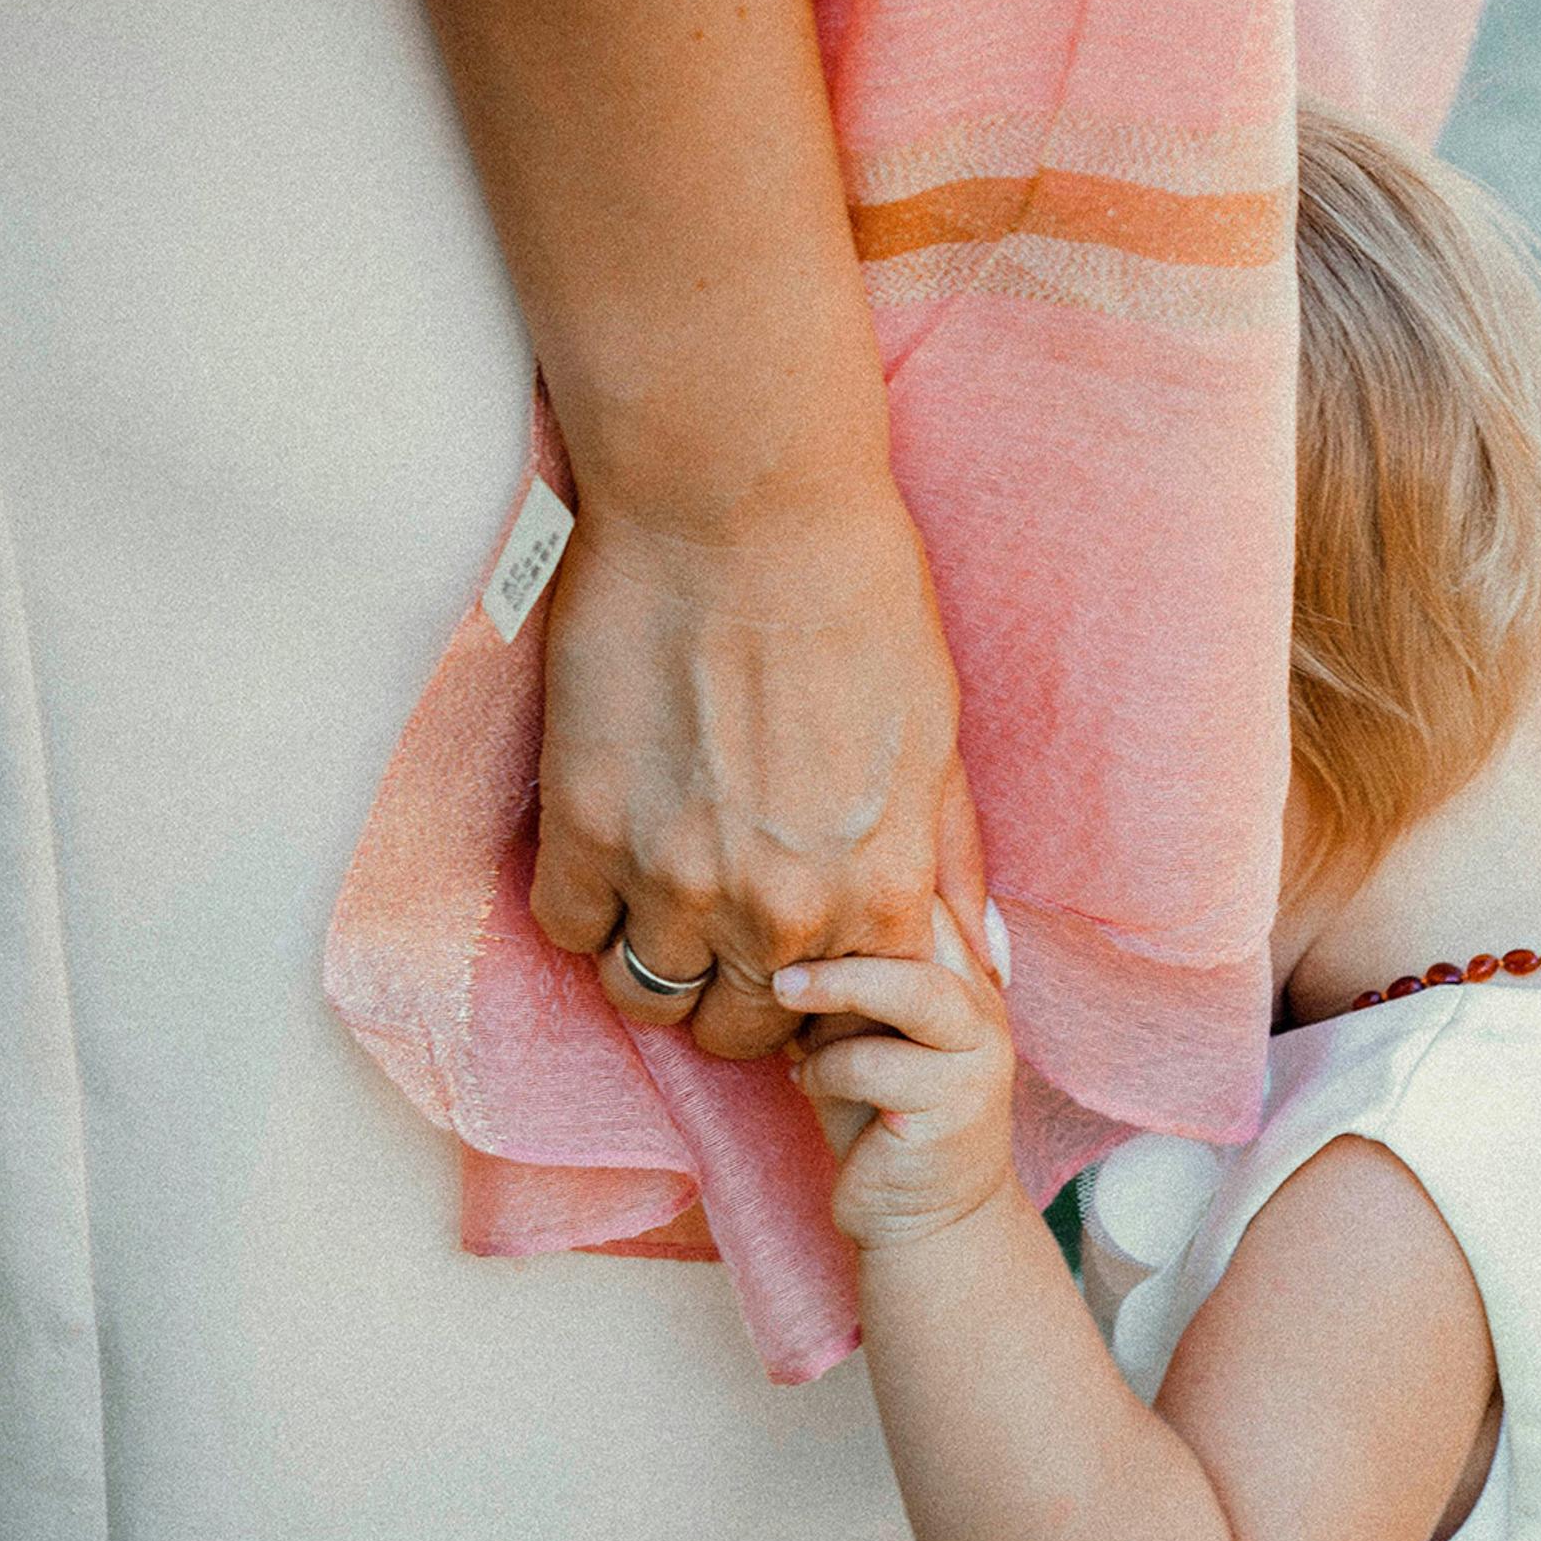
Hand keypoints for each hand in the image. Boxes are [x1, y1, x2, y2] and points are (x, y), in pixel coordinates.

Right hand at [528, 472, 988, 1058]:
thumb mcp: (937, 733)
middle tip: (726, 932)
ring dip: (656, 962)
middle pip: (739, 1033)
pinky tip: (608, 851)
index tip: (804, 966)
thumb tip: (972, 947)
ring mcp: (676, 877)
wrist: (741, 506)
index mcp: (878, 889)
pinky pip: (568, 929)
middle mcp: (781, 909)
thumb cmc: (857, 596)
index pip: (848, 1020)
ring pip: (646, 997)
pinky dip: (585, 907)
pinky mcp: (585, 829)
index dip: (824, 1001)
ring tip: (664, 895)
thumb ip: (943, 855)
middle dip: (735, 996)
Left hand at [781, 908, 1019, 1248]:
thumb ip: (847, 984)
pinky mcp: (952, 1109)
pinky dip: (825, 1068)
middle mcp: (984, 1007)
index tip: (800, 881)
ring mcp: (976, 1058)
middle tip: (778, 933)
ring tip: (783, 994)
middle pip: (932, 926)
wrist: (923, 1222)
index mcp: (964, 976)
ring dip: (836, 987)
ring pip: (913, 990)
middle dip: (850, 921)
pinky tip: (804, 1081)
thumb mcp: (860, 1035)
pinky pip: (875, 1066)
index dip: (874, 877)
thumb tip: (778, 925)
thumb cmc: (880, 1119)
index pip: (930, 896)